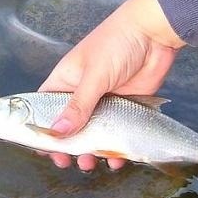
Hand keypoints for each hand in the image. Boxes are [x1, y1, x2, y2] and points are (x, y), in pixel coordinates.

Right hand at [38, 0, 185, 170]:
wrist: (155, 34)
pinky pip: (117, 135)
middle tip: (68, 162)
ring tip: (90, 163)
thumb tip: (57, 133)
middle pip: (68, 128)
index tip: (43, 151)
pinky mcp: (125, 109)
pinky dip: (115, 150)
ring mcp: (103, 103)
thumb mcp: (94, 75)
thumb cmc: (117, 43)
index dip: (41, 130)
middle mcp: (81, 95)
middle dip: (67, 147)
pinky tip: (116, 160)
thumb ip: (78, 106)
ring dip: (90, 152)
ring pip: (92, 135)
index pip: (44, 109)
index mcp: (65, 81)